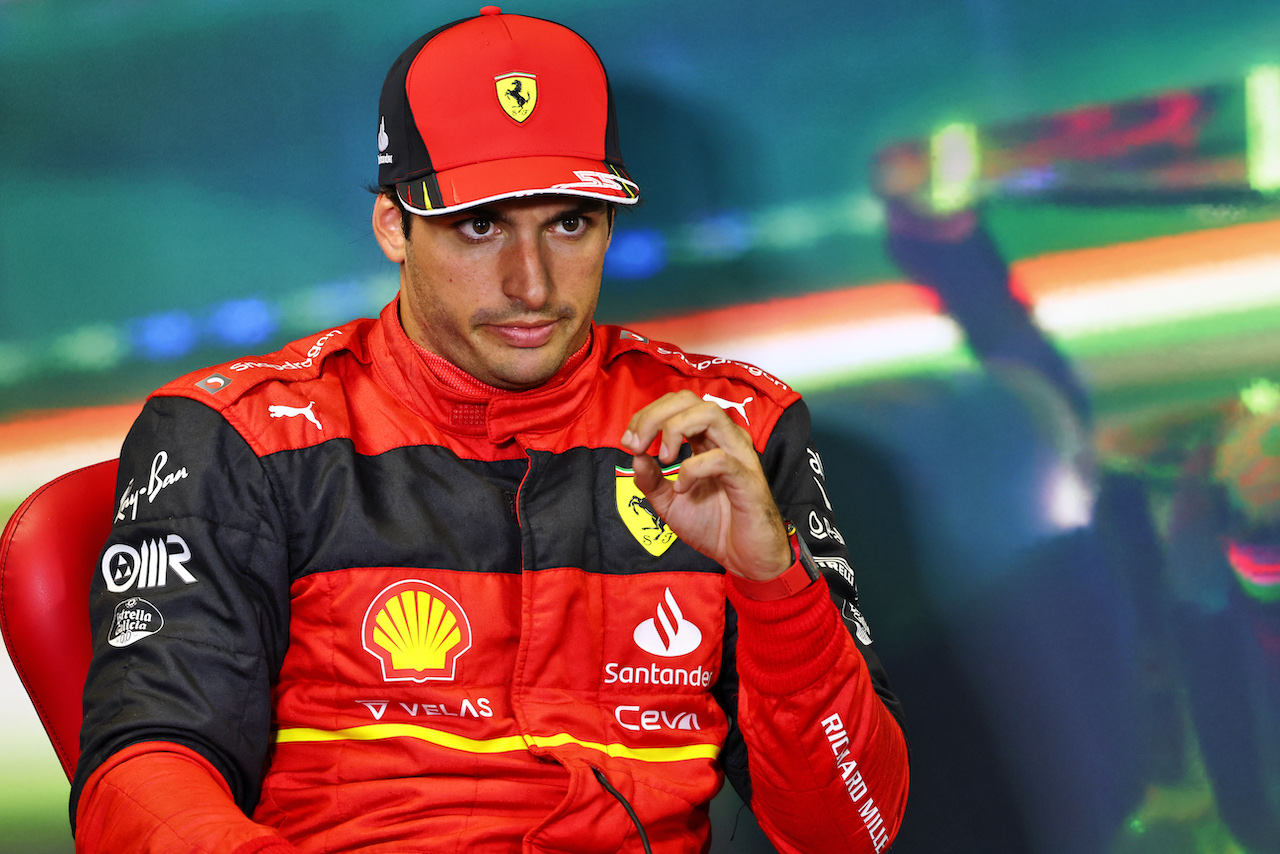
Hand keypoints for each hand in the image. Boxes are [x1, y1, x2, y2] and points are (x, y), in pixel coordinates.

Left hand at [621, 390, 791, 580]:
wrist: (745, 558)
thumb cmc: (714, 526)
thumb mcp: (669, 504)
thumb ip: (651, 480)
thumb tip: (635, 457)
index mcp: (706, 440)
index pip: (676, 404)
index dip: (647, 415)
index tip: (629, 442)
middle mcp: (724, 439)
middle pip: (689, 399)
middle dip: (654, 416)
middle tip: (636, 444)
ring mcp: (738, 455)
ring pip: (709, 414)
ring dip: (675, 430)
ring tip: (663, 459)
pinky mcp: (747, 478)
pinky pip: (719, 458)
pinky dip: (692, 469)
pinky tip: (682, 488)